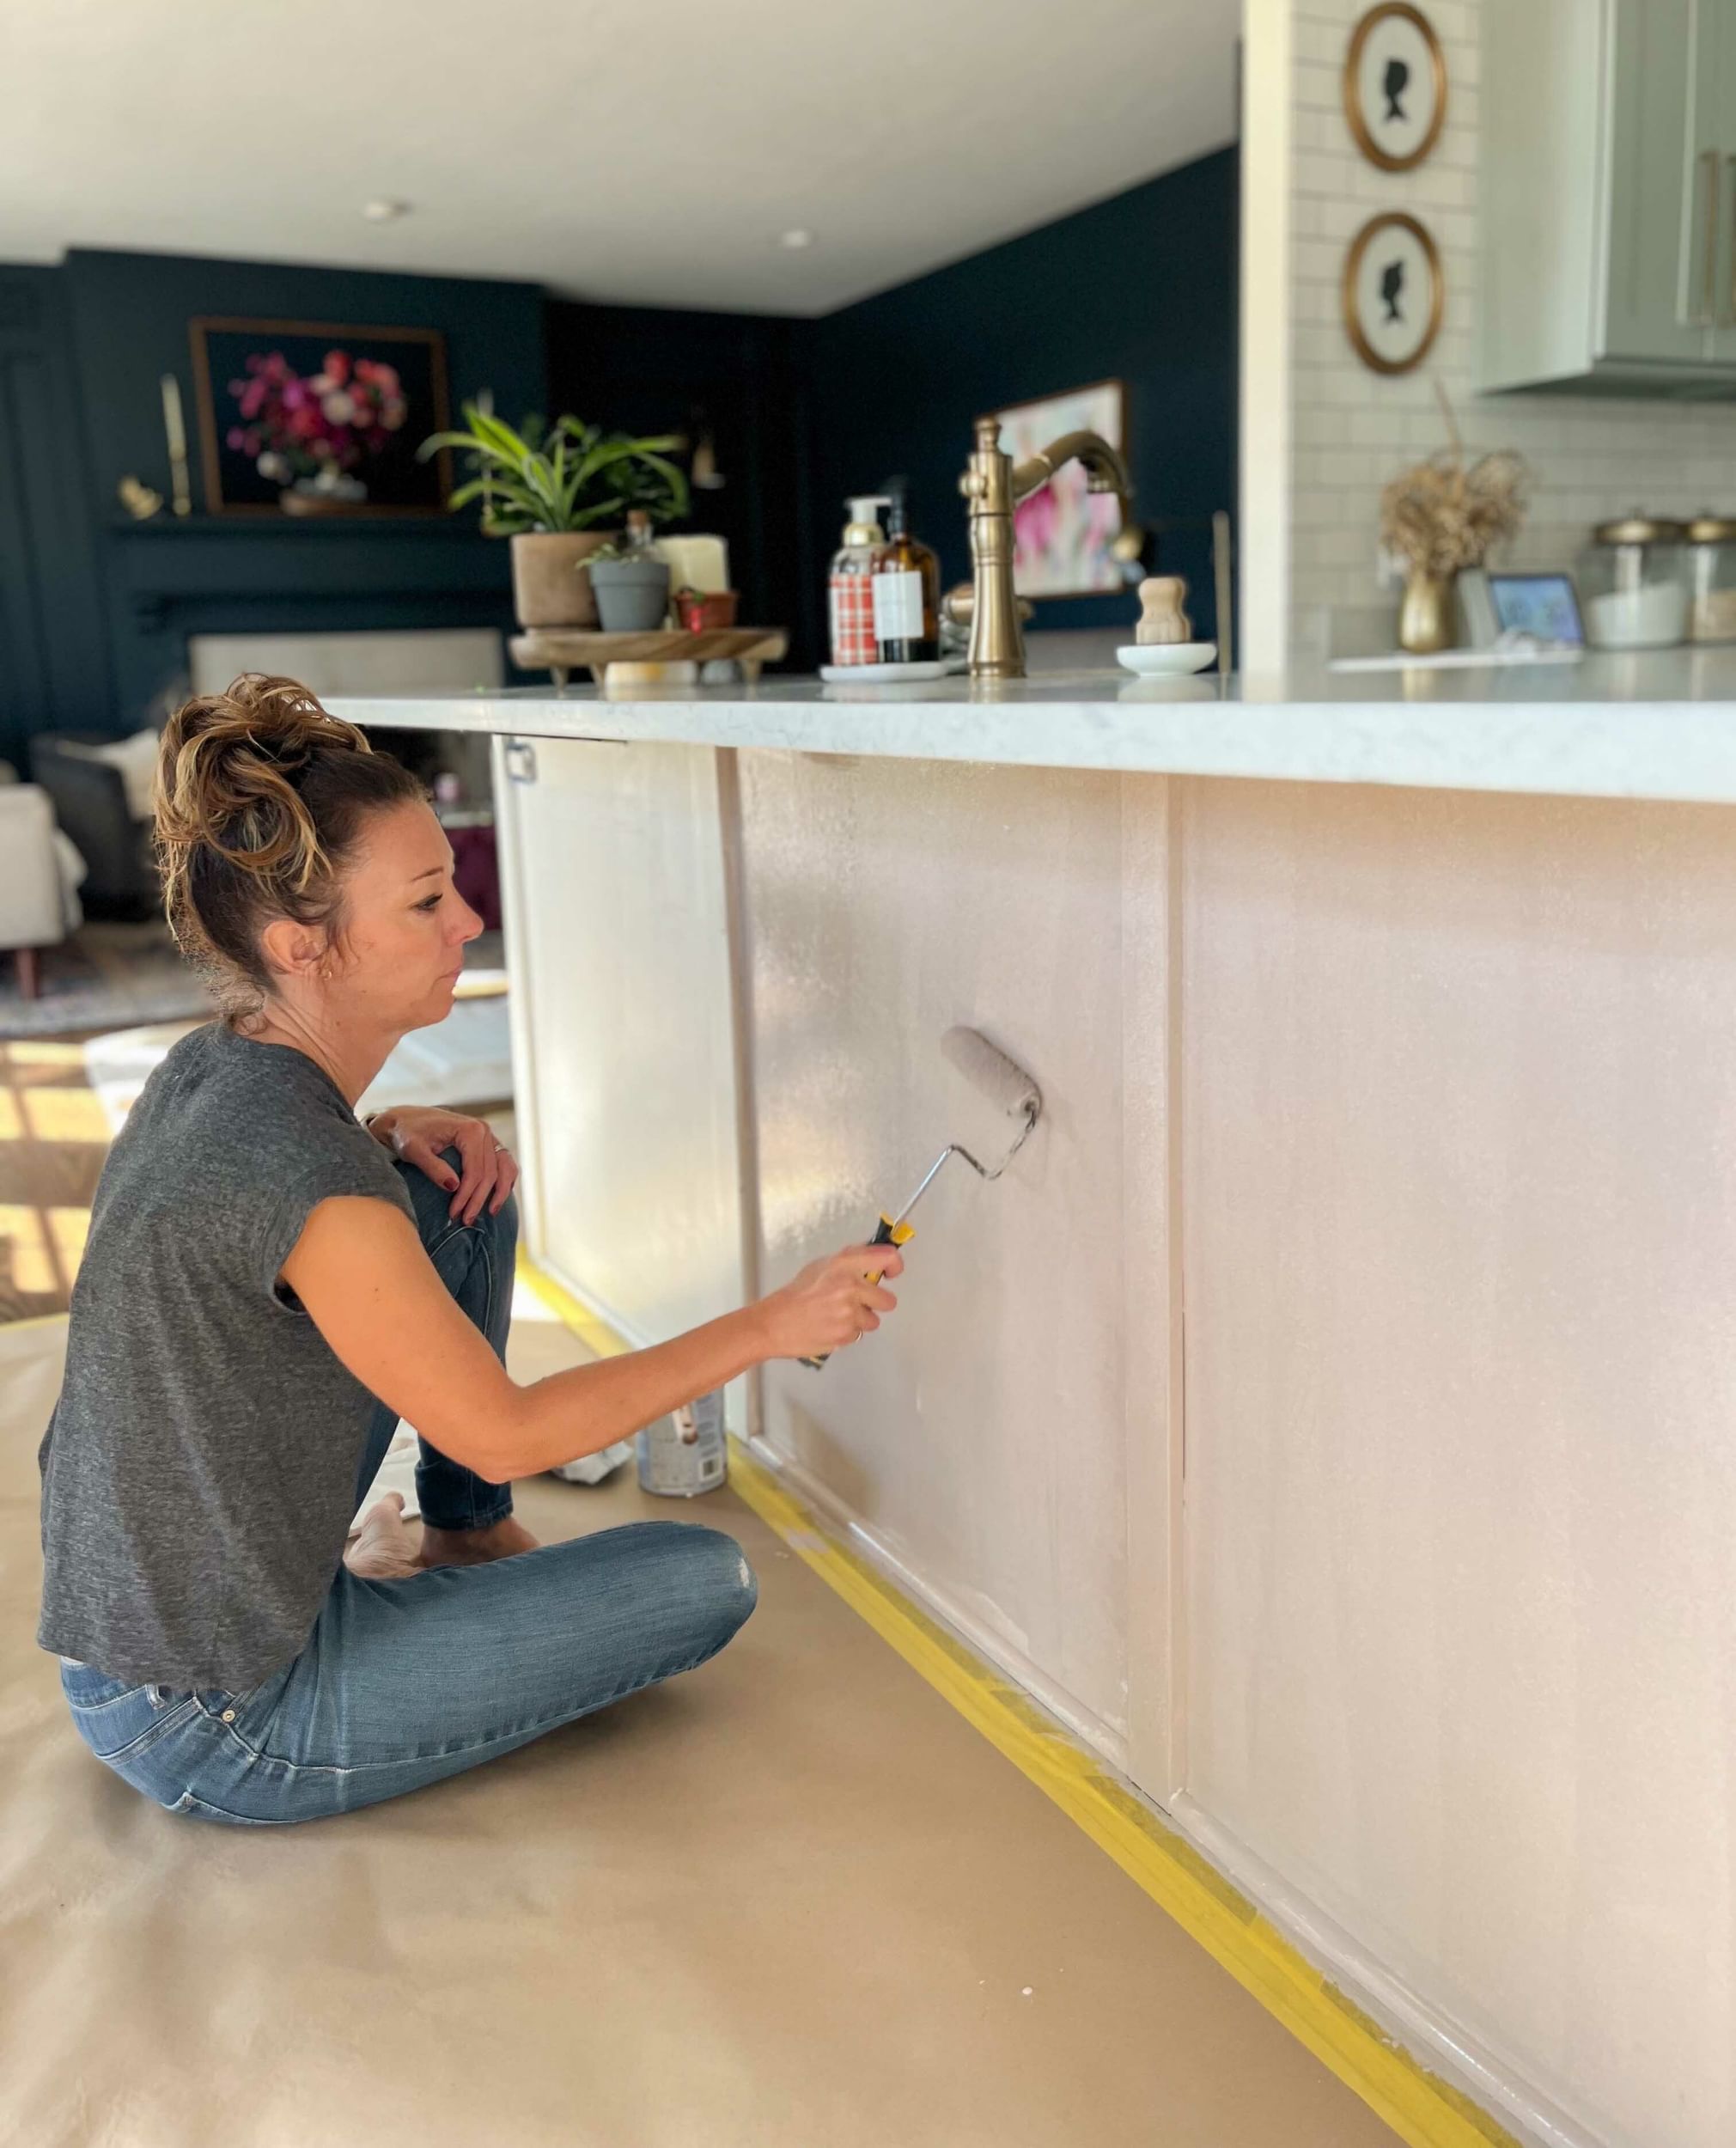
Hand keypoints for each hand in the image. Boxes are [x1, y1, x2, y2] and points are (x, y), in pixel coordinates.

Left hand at [365, 1106, 518, 1222]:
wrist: (405, 1119)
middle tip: (466, 1220)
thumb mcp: (413, 1150)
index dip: (466, 1196)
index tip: (454, 1214)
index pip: (475, 1171)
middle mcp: (484, 1130)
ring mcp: (488, 1135)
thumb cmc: (406, 1133)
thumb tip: (454, 1187)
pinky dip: (504, 1180)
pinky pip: (504, 1163)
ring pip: (504, 1168)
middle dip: (478, 1199)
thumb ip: (433, 1167)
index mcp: (469, 1130)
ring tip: (489, 1213)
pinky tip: (496, 1196)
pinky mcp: (487, 1142)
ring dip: (500, 1192)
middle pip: (490, 1173)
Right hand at [755, 1243, 903, 1361]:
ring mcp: (849, 1313)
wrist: (774, 1323)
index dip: (895, 1265)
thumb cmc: (795, 1295)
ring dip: (860, 1320)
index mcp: (844, 1265)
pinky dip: (847, 1332)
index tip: (893, 1272)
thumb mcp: (821, 1266)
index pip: (887, 1258)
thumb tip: (875, 1260)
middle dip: (875, 1303)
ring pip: (874, 1320)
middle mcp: (850, 1287)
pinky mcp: (846, 1334)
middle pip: (888, 1300)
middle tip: (857, 1302)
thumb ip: (850, 1262)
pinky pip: (859, 1334)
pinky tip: (830, 1326)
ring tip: (837, 1316)